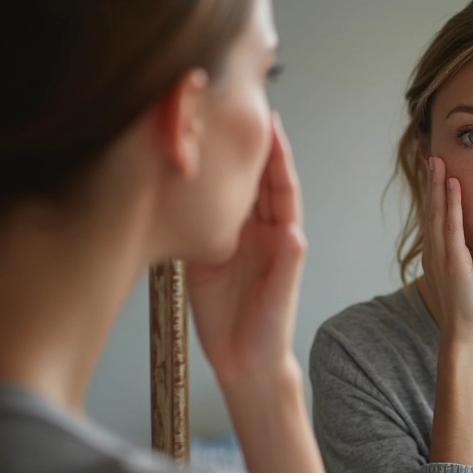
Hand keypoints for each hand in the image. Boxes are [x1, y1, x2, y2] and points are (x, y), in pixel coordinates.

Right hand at [185, 113, 306, 388]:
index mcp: (280, 236)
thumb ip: (287, 266)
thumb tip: (295, 233)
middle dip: (246, 145)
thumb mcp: (280, 299)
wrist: (245, 364)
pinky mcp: (201, 252)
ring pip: (223, 192)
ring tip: (205, 127)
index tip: (271, 123)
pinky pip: (196, 216)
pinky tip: (178, 169)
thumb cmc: (271, 332)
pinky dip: (190, 193)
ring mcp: (227, 239)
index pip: (280, 187)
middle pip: (251, 180)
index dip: (277, 155)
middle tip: (236, 108)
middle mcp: (256, 232)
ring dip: (217, 162)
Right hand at [419, 156, 472, 347]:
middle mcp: (434, 253)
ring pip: (438, 213)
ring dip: (437, 185)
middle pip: (431, 210)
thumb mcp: (462, 279)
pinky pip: (452, 226)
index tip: (436, 172)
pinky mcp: (453, 262)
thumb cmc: (467, 311)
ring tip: (438, 160)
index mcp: (436, 256)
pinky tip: (453, 184)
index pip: (434, 219)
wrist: (464, 335)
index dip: (434, 194)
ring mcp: (441, 256)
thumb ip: (460, 261)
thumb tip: (464, 249)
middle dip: (431, 182)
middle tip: (432, 156)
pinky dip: (451, 203)